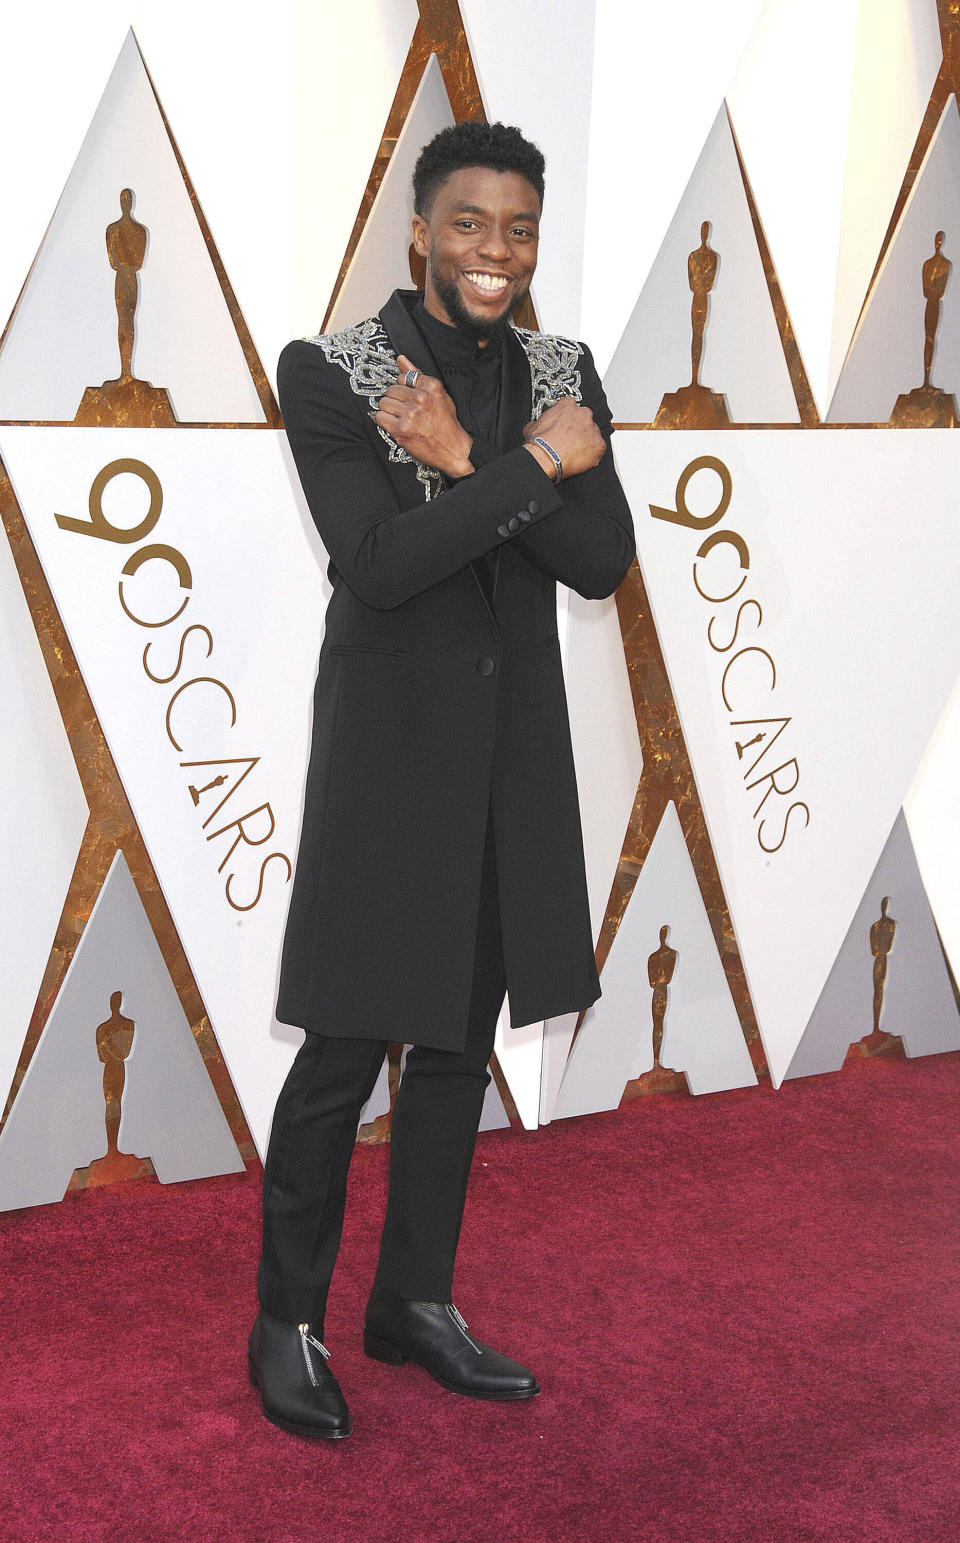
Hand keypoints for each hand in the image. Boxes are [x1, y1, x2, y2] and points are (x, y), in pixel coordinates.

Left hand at [374, 355, 473, 477]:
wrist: (453, 450)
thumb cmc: (447, 424)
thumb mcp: (439, 394)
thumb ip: (418, 376)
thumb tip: (401, 359)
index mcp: (431, 386)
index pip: (402, 377)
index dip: (404, 388)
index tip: (409, 397)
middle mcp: (421, 398)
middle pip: (391, 390)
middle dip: (395, 399)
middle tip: (405, 410)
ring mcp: (410, 414)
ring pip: (384, 403)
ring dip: (389, 411)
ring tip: (401, 418)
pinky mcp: (401, 429)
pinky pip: (380, 417)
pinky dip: (385, 421)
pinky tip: (396, 425)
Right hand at [522, 396, 605, 479]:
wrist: (546, 457)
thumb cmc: (540, 442)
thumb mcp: (532, 426)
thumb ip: (540, 421)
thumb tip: (536, 426)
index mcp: (568, 405)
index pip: (572, 406)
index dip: (568, 417)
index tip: (565, 425)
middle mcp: (583, 414)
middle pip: (585, 419)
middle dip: (579, 428)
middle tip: (570, 439)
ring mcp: (593, 429)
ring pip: (593, 434)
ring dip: (586, 441)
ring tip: (575, 451)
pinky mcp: (599, 445)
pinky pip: (599, 448)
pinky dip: (593, 454)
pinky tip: (582, 458)